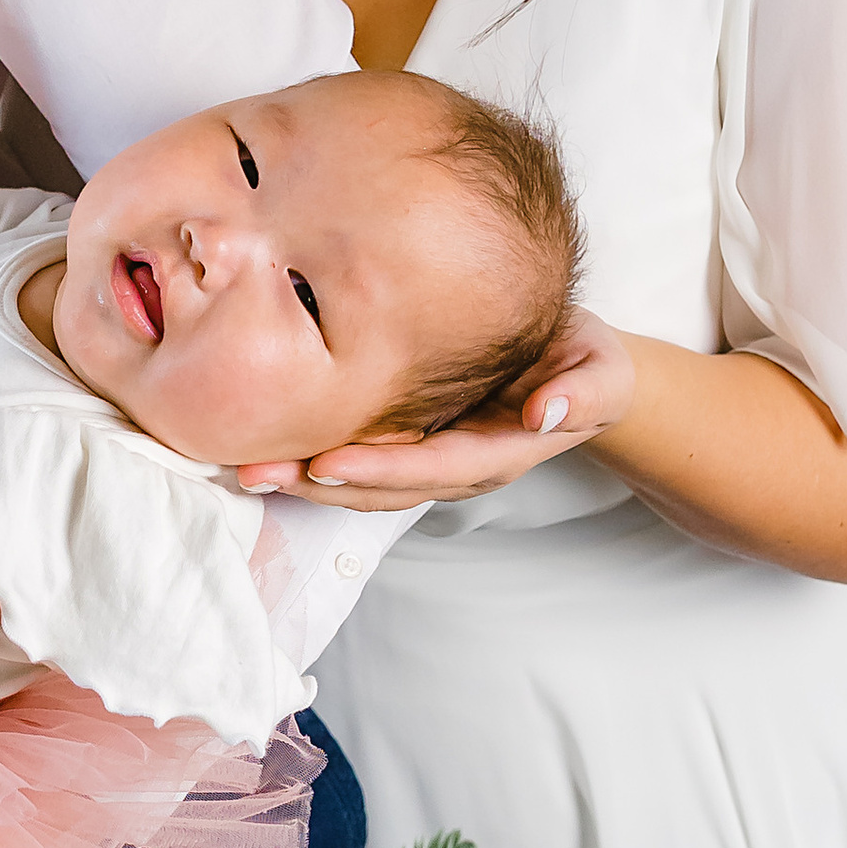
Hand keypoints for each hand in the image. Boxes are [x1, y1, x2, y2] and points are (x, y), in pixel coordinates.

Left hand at [236, 312, 637, 509]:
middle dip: (318, 485)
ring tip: (242, 469)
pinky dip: (309, 453)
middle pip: (381, 486)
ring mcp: (428, 453)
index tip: (328, 464)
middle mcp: (455, 462)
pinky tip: (263, 443)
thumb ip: (585, 391)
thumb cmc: (589, 362)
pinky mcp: (408, 435)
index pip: (434, 466)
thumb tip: (548, 415)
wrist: (577, 363)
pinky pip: (355, 452)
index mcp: (499, 452)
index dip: (381, 469)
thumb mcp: (604, 369)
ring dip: (301, 478)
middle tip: (254, 474)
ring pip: (359, 478)